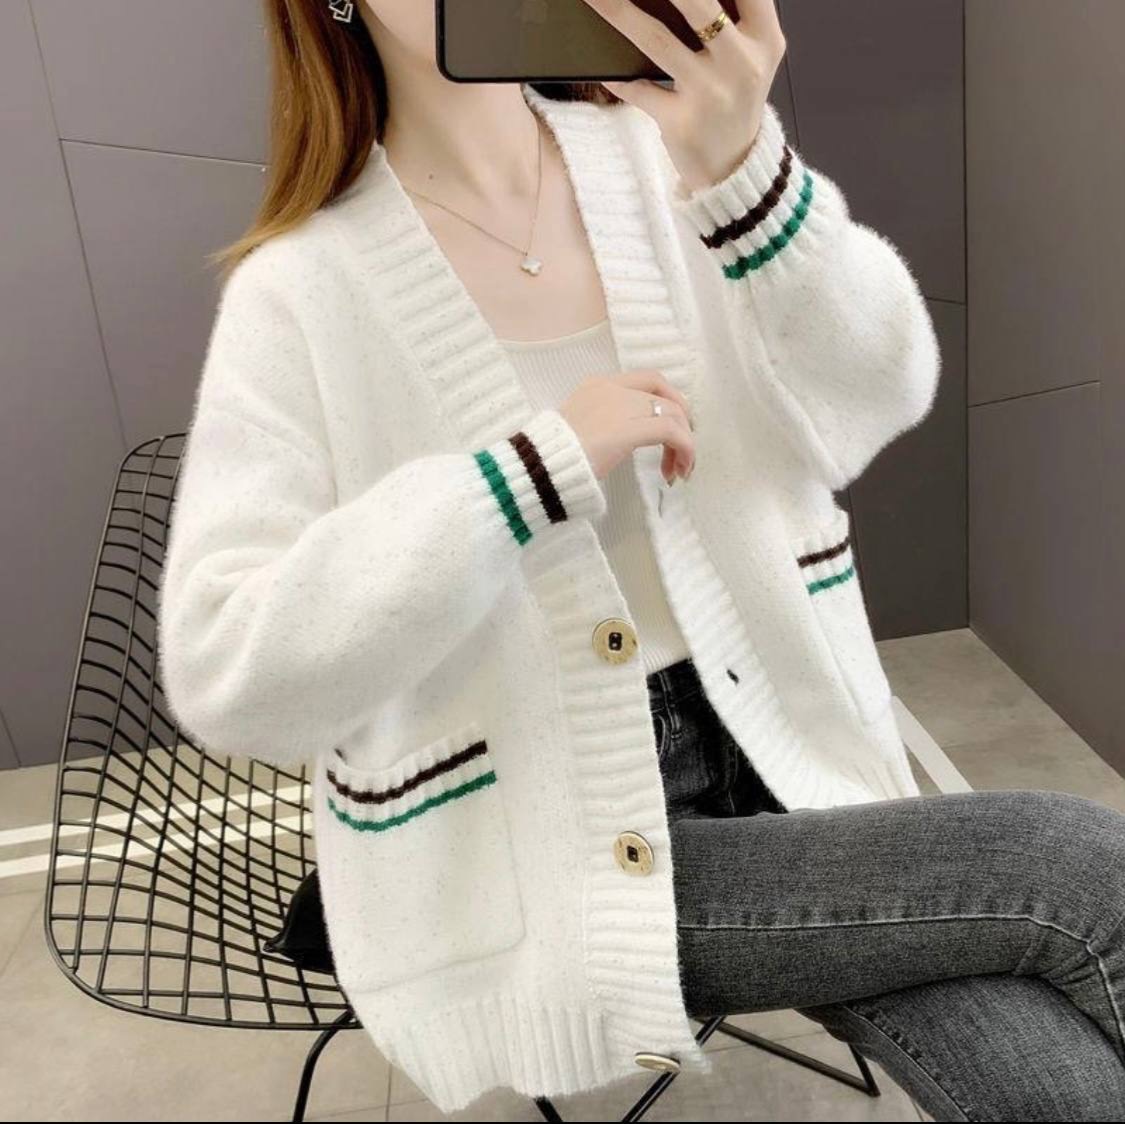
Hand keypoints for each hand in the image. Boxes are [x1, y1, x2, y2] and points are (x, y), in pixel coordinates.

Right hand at [558, 370, 695, 485]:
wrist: (540, 466)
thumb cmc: (552, 457)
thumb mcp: (578, 430)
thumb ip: (602, 424)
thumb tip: (618, 440)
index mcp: (599, 385)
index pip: (650, 380)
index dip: (672, 399)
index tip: (676, 426)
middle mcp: (613, 388)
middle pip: (667, 397)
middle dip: (682, 426)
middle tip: (682, 454)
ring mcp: (623, 405)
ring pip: (674, 416)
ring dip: (684, 444)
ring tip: (679, 471)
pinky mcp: (631, 428)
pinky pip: (673, 433)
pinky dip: (685, 450)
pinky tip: (679, 471)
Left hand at [579, 0, 786, 192]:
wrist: (734, 168)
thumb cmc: (735, 100)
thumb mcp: (750, 56)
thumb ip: (732, 16)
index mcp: (764, 38)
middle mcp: (742, 64)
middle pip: (697, 4)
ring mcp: (711, 94)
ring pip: (658, 41)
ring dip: (619, 12)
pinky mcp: (682, 122)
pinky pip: (639, 90)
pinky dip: (619, 79)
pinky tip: (602, 68)